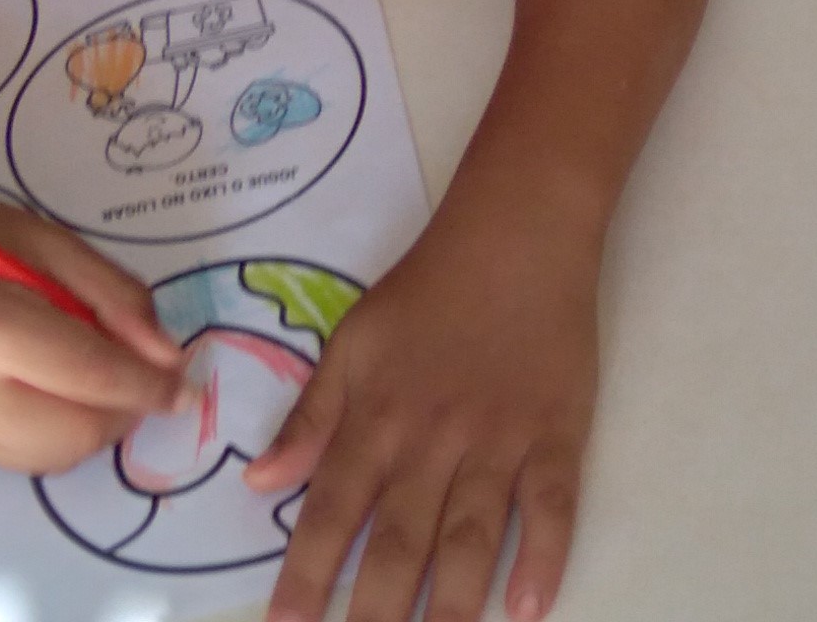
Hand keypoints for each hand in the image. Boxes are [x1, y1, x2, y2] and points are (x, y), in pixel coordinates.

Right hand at [0, 188, 186, 474]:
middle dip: (124, 413)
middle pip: (74, 435)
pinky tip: (47, 384)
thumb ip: (113, 297)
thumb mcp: (44, 241)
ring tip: (98, 382)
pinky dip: (50, 427)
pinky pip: (15, 453)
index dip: (148, 385)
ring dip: (91, 428)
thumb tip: (168, 359)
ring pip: (48, 459)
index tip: (186, 385)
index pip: (89, 376)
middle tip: (145, 381)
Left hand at [249, 209, 603, 621]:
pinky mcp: (557, 436)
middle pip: (399, 542)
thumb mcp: (351, 342)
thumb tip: (259, 483)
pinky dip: (542, 559)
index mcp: (375, 417)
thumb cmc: (427, 290)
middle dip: (375, 612)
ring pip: (471, 539)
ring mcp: (499, 441)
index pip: (330, 511)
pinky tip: (528, 610)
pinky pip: (552, 508)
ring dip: (452, 605)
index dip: (306, 574)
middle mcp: (431, 440)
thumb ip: (309, 418)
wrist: (517, 233)